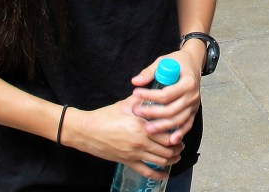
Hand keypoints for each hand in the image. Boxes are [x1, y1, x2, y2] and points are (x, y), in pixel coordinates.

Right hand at [59, 96, 182, 173]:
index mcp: (142, 126)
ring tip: (176, 156)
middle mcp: (141, 141)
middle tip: (181, 144)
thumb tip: (153, 93)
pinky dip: (158, 175)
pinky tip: (164, 175)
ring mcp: (135, 153)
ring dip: (172, 159)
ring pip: (160, 160)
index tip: (180, 130)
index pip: (167, 132)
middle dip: (177, 147)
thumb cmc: (105, 116)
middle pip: (167, 148)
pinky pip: (146, 172)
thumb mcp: (125, 104)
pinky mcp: (128, 162)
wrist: (87, 131)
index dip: (177, 133)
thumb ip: (142, 101)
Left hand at [131, 52, 201, 144]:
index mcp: (187, 82)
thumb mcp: (163, 61)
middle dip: (153, 114)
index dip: (150, 96)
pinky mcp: (193, 111)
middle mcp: (193, 95)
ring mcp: (194, 105)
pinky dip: (180, 133)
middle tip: (137, 113)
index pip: (166, 94)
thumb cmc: (178, 62)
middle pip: (171, 110)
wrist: (193, 63)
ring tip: (148, 129)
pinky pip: (187, 124)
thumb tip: (135, 82)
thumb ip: (149, 72)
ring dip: (163, 127)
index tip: (136, 94)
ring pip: (178, 120)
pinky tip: (171, 140)